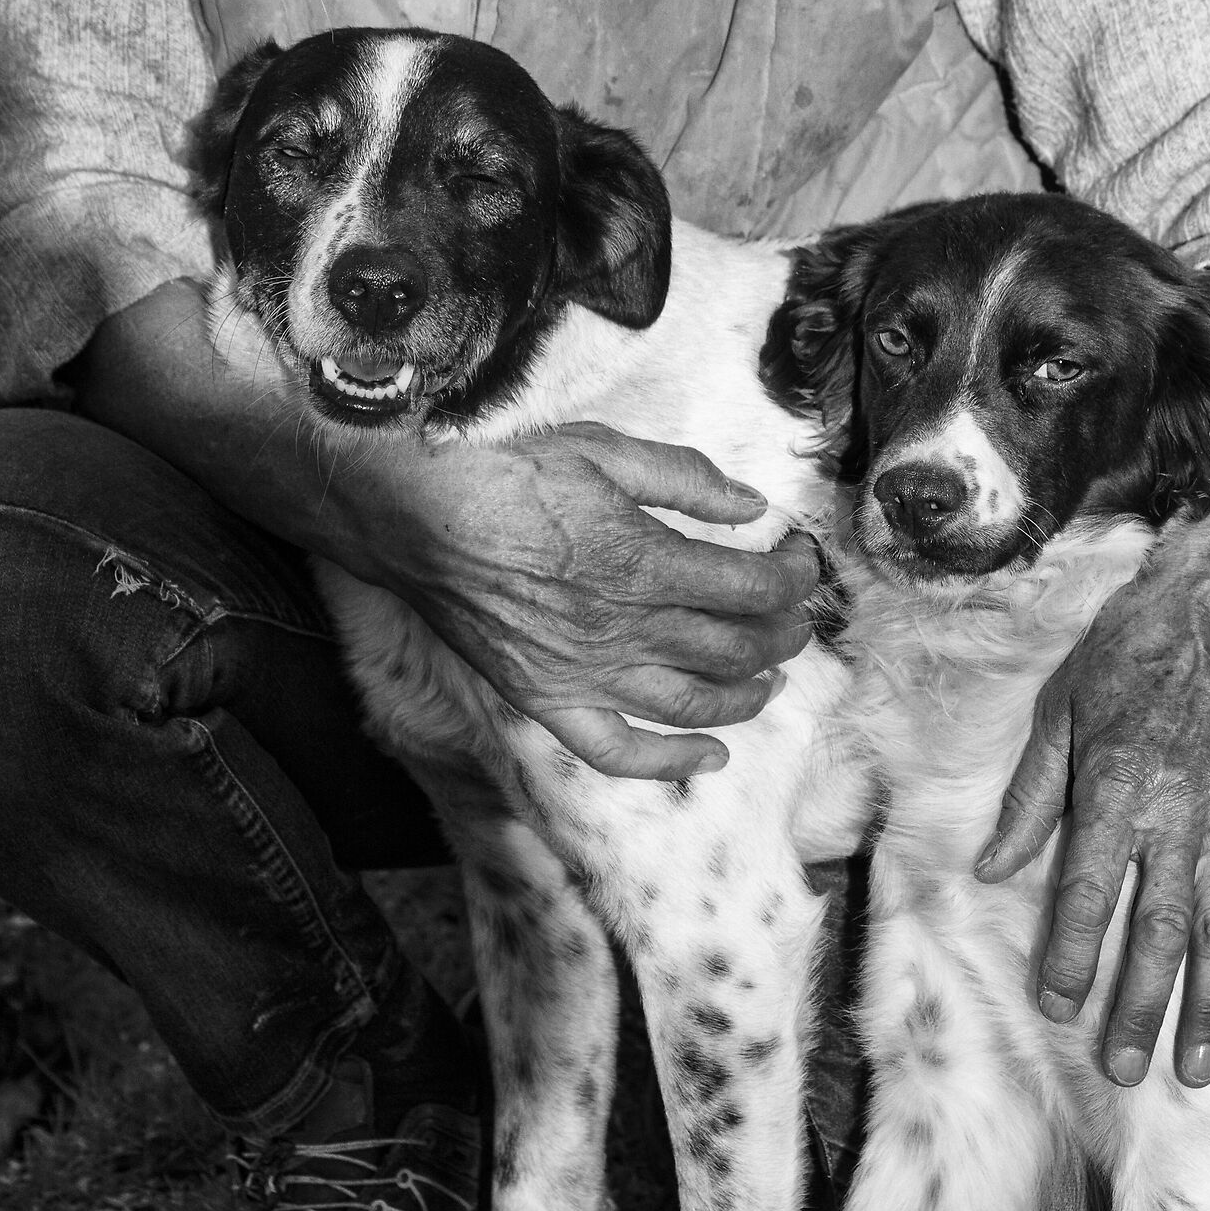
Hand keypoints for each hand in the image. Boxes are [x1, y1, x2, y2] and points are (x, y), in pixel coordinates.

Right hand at [68, 283, 815, 784]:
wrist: (408, 513)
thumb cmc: (501, 471)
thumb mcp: (602, 448)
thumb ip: (684, 481)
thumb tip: (753, 510)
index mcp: (642, 561)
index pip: (751, 587)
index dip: (793, 577)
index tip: (802, 560)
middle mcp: (621, 627)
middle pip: (735, 646)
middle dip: (782, 634)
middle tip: (795, 616)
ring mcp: (583, 672)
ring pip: (693, 702)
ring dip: (747, 695)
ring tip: (771, 679)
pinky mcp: (544, 698)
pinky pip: (617, 750)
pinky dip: (670, 762)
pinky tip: (710, 757)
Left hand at [977, 378, 1209, 1088]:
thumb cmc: (1133, 643)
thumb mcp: (1063, 708)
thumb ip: (1033, 797)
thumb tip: (991, 868)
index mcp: (1115, 786)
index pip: (1087, 894)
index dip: (1074, 957)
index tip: (1060, 1009)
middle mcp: (1179, 811)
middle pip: (1159, 930)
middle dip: (1141, 1006)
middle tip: (1125, 1069)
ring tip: (1200, 1067)